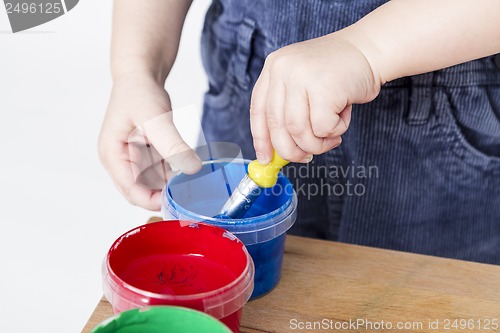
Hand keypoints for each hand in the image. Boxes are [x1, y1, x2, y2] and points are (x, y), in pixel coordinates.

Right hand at [98, 74, 200, 210]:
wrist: (140, 76)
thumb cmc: (139, 94)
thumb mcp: (156, 120)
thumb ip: (173, 145)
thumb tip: (194, 168)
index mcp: (113, 155)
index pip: (131, 191)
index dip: (154, 201)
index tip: (178, 203)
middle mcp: (119, 161)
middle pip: (141, 191)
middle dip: (164, 195)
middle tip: (191, 196)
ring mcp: (131, 159)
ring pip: (152, 184)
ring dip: (170, 185)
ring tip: (194, 184)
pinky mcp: (142, 156)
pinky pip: (159, 173)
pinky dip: (173, 174)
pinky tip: (190, 171)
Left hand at [250, 32, 380, 163]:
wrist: (370, 50)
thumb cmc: (338, 74)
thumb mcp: (303, 84)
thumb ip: (288, 111)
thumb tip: (276, 152)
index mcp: (273, 67)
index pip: (258, 111)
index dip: (261, 139)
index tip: (267, 159)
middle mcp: (282, 69)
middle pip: (277, 126)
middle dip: (292, 150)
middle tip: (306, 157)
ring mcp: (301, 77)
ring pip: (299, 131)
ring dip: (317, 143)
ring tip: (332, 137)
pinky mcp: (323, 87)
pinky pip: (322, 128)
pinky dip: (334, 131)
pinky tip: (343, 117)